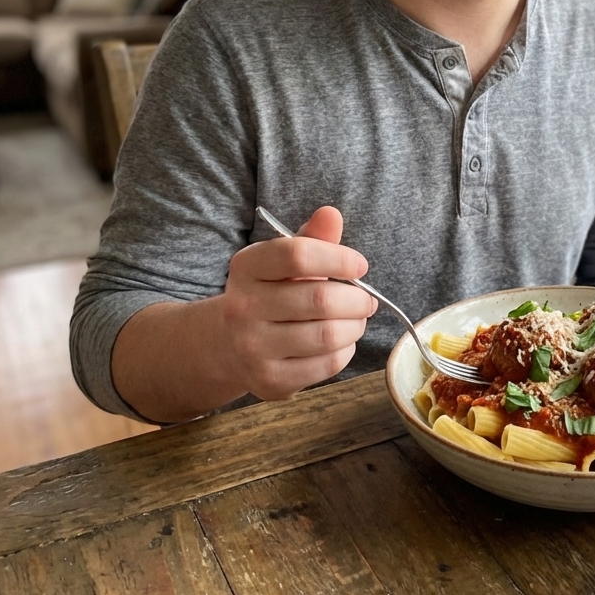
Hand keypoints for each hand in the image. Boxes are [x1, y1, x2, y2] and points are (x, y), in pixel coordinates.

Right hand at [216, 206, 374, 399]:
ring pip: (328, 335)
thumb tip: (331, 214)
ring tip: (357, 319)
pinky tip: (341, 342)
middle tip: (367, 300)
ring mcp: (253, 347)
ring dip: (355, 325)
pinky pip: (326, 364)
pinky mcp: (269, 380)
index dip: (338, 258)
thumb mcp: (284, 260)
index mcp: (246, 267)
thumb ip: (312, 238)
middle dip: (357, 299)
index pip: (297, 255)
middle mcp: (242, 307)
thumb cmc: (270, 293)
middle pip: (320, 299)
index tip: (359, 266)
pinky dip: (346, 351)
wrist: (228, 344)